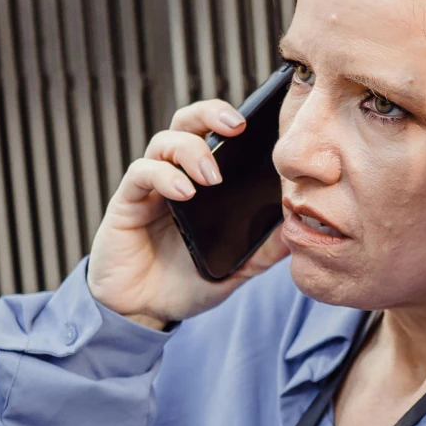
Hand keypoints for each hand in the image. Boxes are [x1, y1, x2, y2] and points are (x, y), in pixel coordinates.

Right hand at [87, 99, 288, 325]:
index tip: (264, 122)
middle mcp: (175, 175)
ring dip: (191, 150)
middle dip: (211, 113)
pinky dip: (163, 176)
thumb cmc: (186, 283)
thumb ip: (264, 251)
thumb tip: (297, 231)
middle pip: (187, 122)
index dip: (234, 120)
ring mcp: (150, 187)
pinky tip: (184, 192)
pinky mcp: (127, 202)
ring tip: (211, 176)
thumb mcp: (236, 269)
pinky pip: (141, 173)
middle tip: (237, 126)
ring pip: (164, 141)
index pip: (216, 135)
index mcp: (202, 183)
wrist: (145, 311)